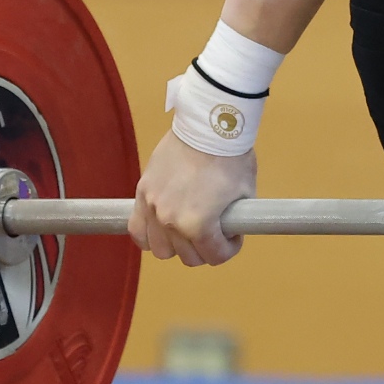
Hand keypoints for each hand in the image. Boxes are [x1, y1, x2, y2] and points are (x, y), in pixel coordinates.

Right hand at [130, 130, 254, 265]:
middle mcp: (171, 222)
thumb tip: (232, 231)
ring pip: (161, 250)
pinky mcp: (142, 193)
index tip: (233, 236)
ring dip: (177, 245)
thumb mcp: (245, 193)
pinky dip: (149, 235)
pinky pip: (137, 230)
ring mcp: (152, 208)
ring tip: (189, 229)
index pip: (215, 257)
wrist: (207, 126)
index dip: (230, 248)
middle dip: (206, 249)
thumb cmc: (231, 157)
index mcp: (199, 224)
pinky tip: (162, 229)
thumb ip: (236, 220)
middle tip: (215, 232)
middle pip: (188, 257)